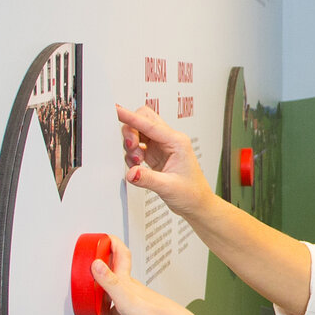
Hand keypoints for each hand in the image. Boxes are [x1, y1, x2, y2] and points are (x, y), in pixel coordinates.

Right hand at [90, 235, 190, 314]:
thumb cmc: (154, 312)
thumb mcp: (123, 296)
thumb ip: (108, 280)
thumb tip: (95, 263)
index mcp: (126, 281)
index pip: (120, 254)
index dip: (112, 243)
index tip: (102, 238)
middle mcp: (132, 289)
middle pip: (111, 291)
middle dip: (98, 298)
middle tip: (88, 300)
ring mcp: (138, 303)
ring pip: (117, 314)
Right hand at [118, 102, 211, 216]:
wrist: (197, 203)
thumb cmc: (192, 193)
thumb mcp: (169, 187)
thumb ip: (148, 179)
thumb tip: (131, 172)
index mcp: (177, 142)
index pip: (150, 124)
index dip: (131, 117)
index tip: (117, 110)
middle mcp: (169, 140)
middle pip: (143, 120)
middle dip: (131, 130)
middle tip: (131, 147)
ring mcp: (161, 146)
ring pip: (139, 132)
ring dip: (132, 144)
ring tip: (138, 161)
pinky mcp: (155, 154)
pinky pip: (138, 145)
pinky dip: (132, 153)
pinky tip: (138, 166)